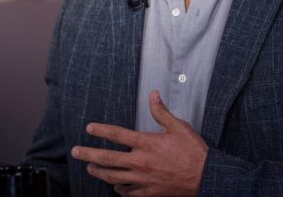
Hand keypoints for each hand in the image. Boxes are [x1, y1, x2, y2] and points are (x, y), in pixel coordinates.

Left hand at [72, 91, 207, 195]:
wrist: (206, 176)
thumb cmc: (193, 152)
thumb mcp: (178, 127)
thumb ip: (161, 112)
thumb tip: (153, 95)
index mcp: (147, 143)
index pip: (118, 135)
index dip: (101, 130)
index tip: (89, 128)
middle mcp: (141, 162)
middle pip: (108, 158)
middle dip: (89, 154)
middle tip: (76, 151)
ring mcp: (143, 179)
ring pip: (113, 177)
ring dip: (99, 172)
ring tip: (90, 167)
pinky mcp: (149, 192)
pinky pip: (127, 192)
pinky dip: (118, 188)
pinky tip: (115, 185)